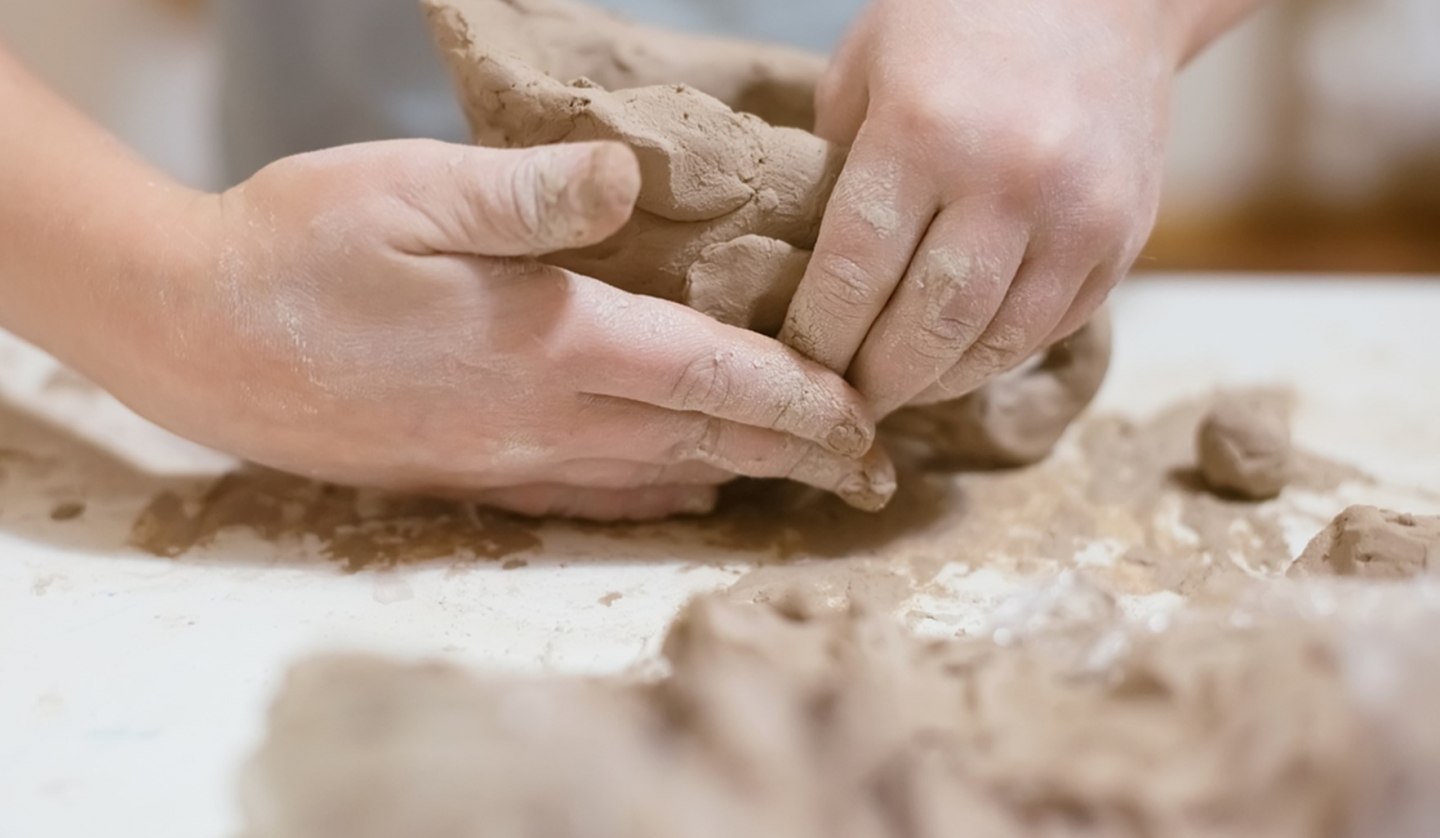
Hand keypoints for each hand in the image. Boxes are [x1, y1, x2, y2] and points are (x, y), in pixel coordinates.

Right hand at [102, 140, 892, 519]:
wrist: (197, 338)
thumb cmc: (298, 247)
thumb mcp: (411, 188)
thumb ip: (530, 195)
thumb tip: (627, 177)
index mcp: (552, 343)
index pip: (711, 379)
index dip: (799, 400)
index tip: (867, 419)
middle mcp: (544, 419)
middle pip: (703, 442)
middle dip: (797, 456)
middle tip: (870, 471)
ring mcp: (508, 457)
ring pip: (655, 477)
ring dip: (739, 477)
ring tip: (801, 481)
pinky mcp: (469, 475)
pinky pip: (590, 497)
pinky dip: (656, 495)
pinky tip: (681, 490)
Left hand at [782, 0, 1184, 414]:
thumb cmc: (962, 18)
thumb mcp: (868, 66)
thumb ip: (835, 166)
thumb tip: (808, 274)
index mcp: (926, 131)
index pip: (854, 274)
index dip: (818, 339)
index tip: (794, 368)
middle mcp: (1011, 179)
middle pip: (927, 329)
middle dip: (875, 381)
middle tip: (841, 404)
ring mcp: (1080, 215)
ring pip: (994, 344)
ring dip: (936, 381)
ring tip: (896, 387)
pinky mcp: (1125, 237)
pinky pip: (1049, 328)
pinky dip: (995, 354)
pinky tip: (958, 354)